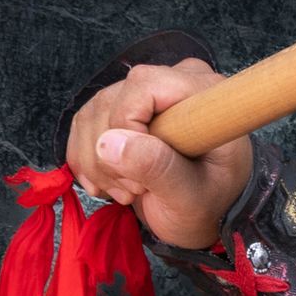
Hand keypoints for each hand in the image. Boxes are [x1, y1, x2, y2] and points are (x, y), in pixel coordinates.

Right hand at [62, 59, 248, 251]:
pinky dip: (86, 157)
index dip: (126, 127)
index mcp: (202, 93)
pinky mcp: (124, 106)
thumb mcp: (190, 198)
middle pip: (111, 100)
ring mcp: (147, 92)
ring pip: (93, 112)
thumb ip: (157, 168)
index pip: (143, 86)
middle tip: (135, 191)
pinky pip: (85, 120)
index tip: (141, 176)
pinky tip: (108, 183)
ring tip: (127, 191)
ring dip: (97, 162)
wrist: (204, 214)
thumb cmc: (209, 206)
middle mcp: (174, 81)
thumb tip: (108, 143)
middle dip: (110, 155)